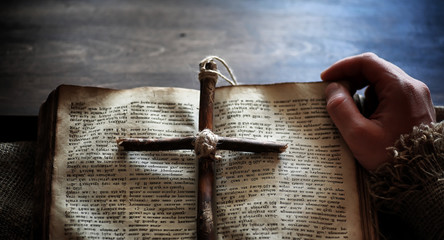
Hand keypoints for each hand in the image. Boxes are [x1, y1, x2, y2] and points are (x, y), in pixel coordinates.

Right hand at [321, 53, 435, 169]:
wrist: (419, 179)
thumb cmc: (389, 158)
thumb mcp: (358, 135)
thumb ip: (340, 108)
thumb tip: (332, 88)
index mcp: (400, 88)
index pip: (367, 62)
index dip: (342, 67)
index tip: (324, 79)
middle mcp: (412, 87)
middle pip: (375, 70)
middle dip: (350, 79)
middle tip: (332, 95)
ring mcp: (416, 97)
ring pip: (381, 83)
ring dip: (361, 92)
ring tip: (349, 112)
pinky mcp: (414, 108)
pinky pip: (389, 95)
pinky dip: (372, 101)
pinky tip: (365, 119)